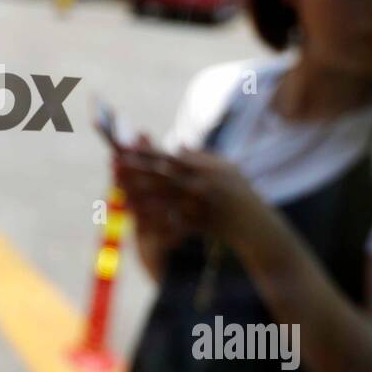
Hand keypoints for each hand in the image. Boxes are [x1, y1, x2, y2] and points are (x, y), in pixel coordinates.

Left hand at [116, 143, 273, 250]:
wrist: (258, 225)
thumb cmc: (240, 192)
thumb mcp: (226, 168)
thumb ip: (200, 157)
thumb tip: (177, 146)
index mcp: (206, 167)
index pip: (170, 157)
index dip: (146, 154)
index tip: (124, 149)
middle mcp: (203, 184)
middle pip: (163, 176)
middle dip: (136, 171)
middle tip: (113, 166)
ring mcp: (201, 205)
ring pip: (163, 199)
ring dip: (140, 195)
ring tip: (119, 190)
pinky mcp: (200, 225)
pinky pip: (173, 222)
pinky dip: (156, 220)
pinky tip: (138, 218)